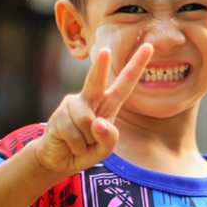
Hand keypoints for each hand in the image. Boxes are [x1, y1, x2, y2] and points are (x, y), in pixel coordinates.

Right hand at [35, 44, 153, 174]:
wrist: (58, 160)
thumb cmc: (85, 150)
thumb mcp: (105, 149)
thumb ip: (109, 138)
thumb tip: (97, 122)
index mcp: (108, 103)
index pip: (125, 83)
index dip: (137, 65)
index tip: (148, 46)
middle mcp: (90, 99)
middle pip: (96, 81)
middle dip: (99, 66)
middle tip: (104, 50)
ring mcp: (73, 105)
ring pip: (87, 123)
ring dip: (87, 141)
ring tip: (80, 144)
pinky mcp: (59, 116)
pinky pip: (75, 135)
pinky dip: (77, 147)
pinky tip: (70, 145)